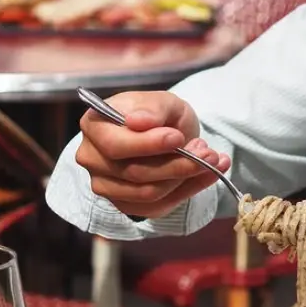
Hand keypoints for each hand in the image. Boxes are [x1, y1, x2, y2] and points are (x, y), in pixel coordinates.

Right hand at [75, 91, 230, 218]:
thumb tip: (138, 122)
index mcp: (94, 126)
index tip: (178, 138)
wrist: (166, 135)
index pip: (115, 145)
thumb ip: (152, 108)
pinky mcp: (127, 205)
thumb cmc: (158, 115)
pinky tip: (209, 174)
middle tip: (207, 153)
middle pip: (134, 172)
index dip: (147, 144)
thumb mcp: (161, 101)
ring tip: (212, 159)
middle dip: (176, 164)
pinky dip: (189, 191)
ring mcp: (107, 186)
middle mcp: (93, 160)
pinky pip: (159, 205)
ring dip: (186, 177)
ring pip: (149, 192)